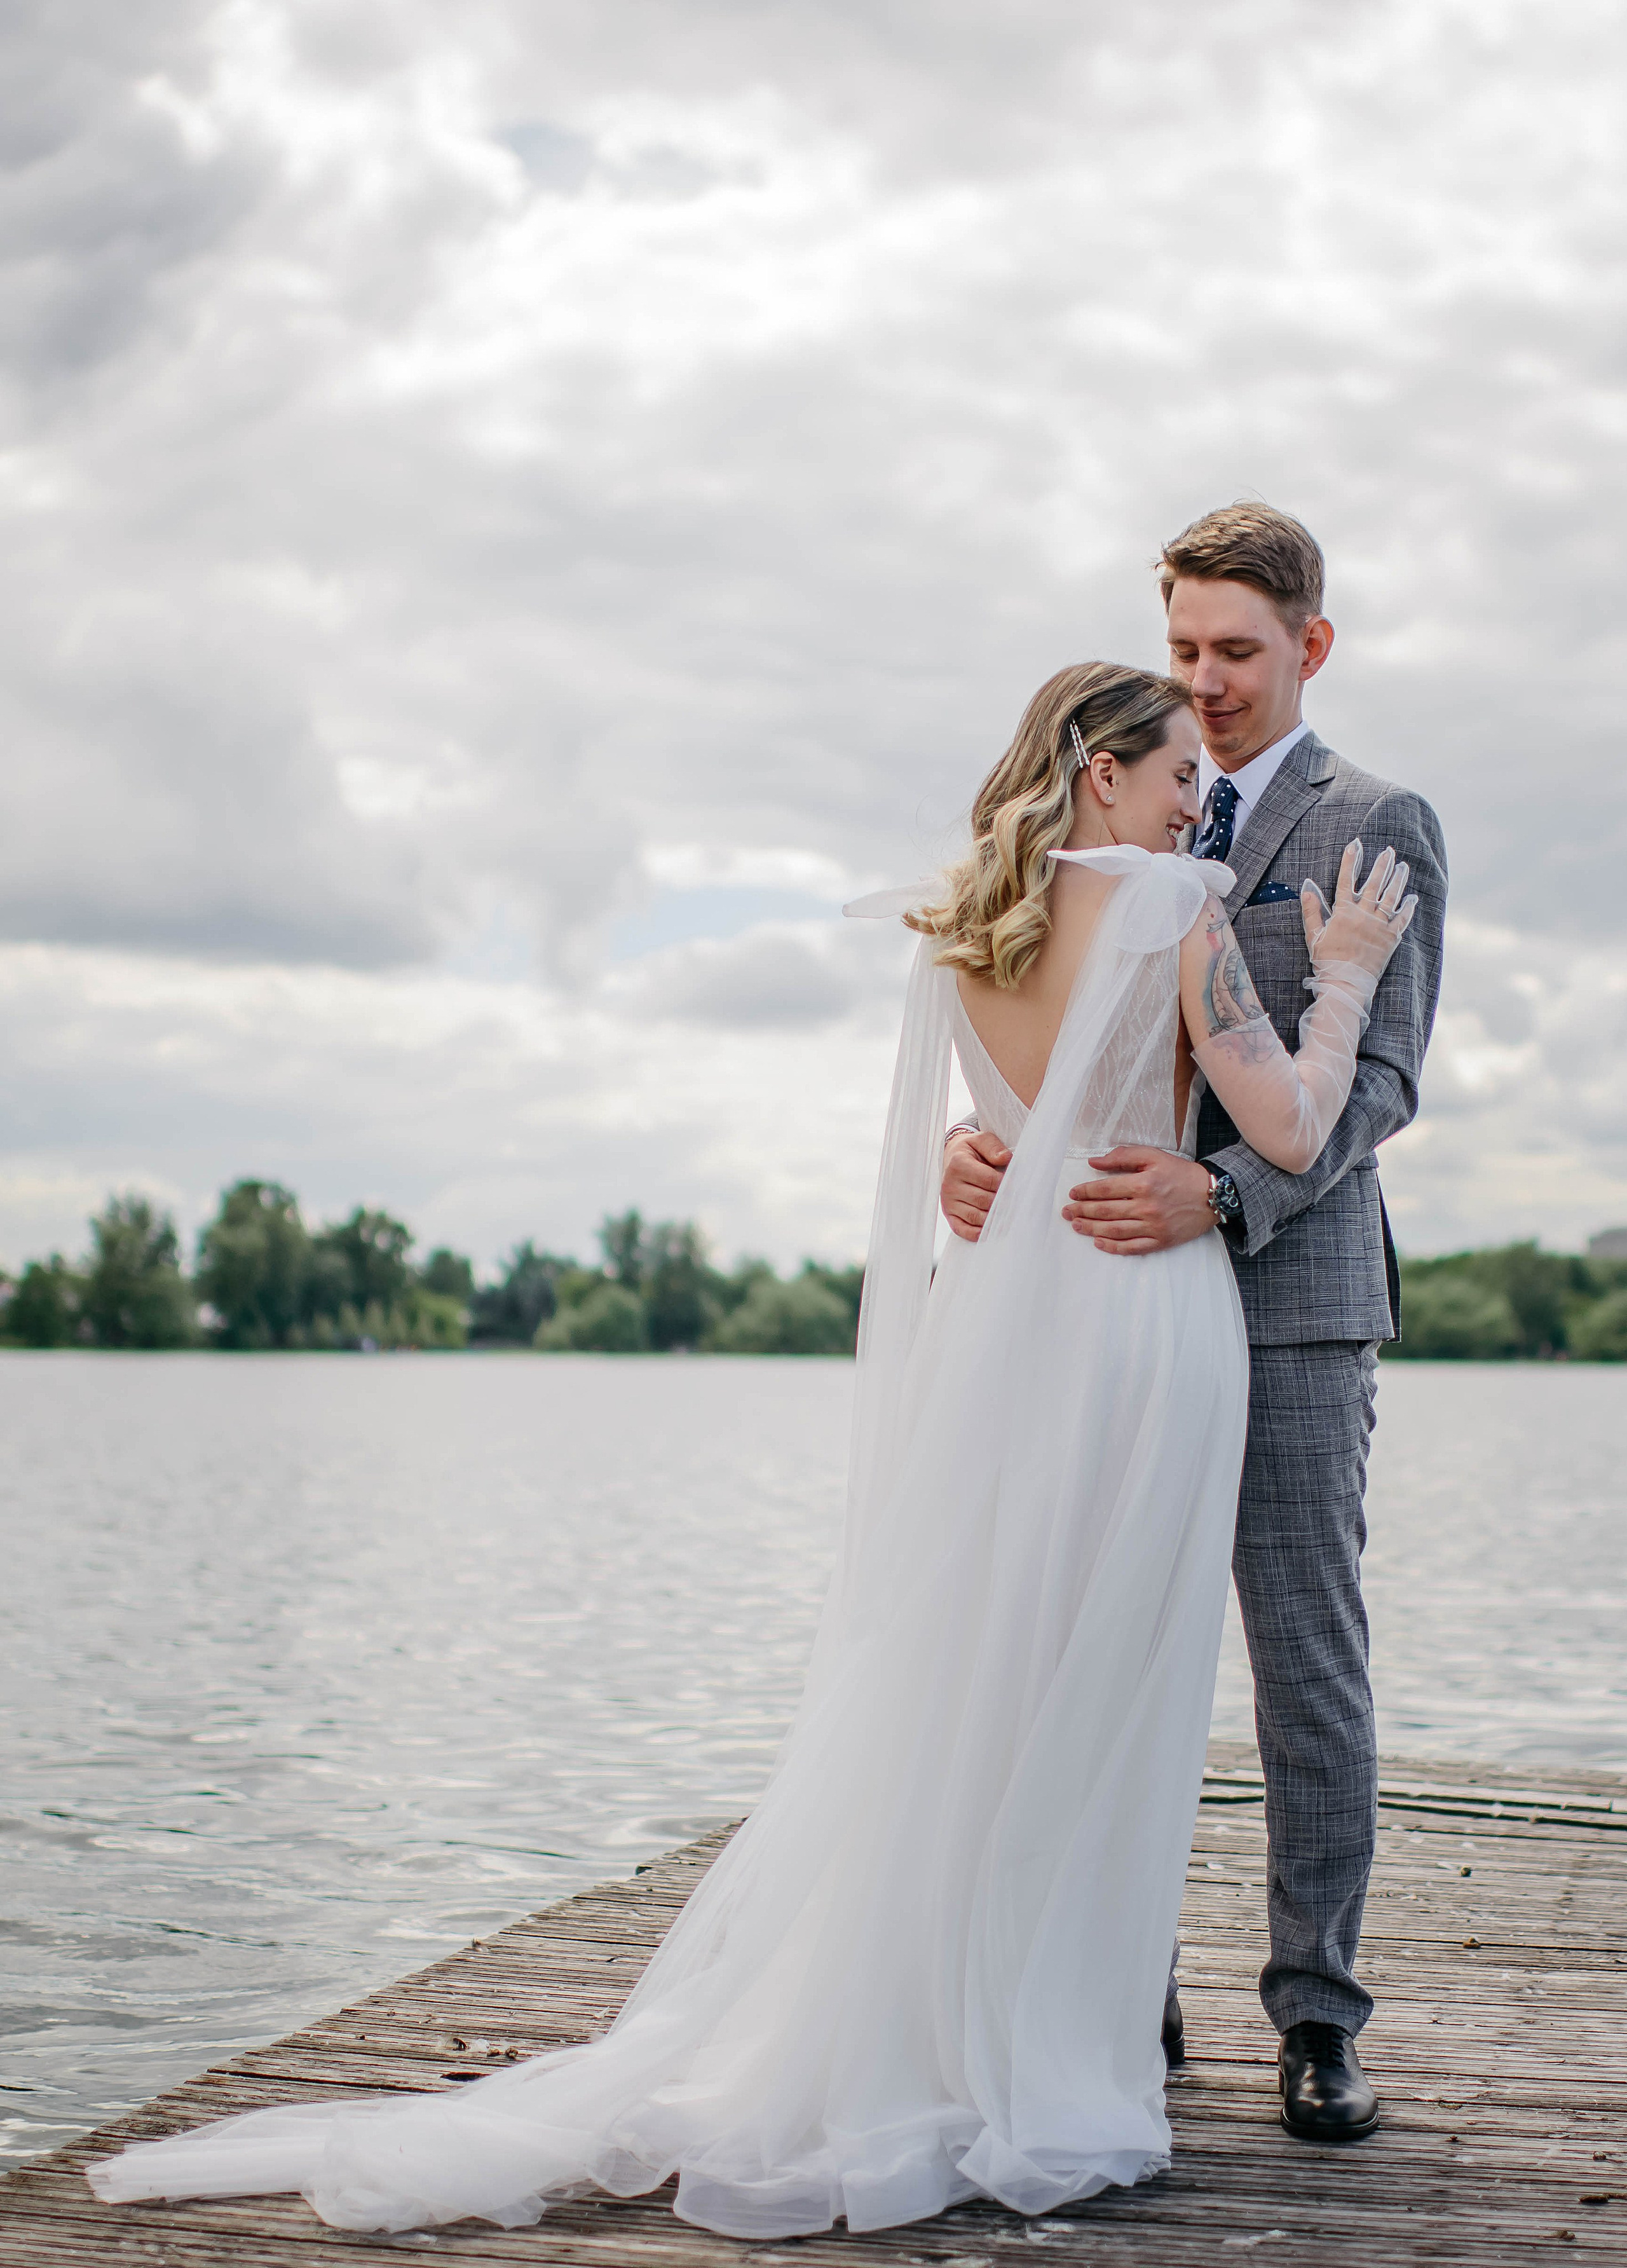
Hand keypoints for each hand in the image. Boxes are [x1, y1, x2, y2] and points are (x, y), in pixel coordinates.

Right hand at [941, 1129, 1009, 1241]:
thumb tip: (1007, 1158)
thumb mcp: (981, 1140)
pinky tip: (991, 1230)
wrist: (951, 1159)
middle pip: (984, 1200)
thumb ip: (994, 1147)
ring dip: (994, 1220)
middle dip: (1004, 1203)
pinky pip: (962, 1229)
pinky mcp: (948, 1214)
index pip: (989, 1180)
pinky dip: (978, 1233)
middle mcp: (950, 1184)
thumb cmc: (971, 1151)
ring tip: (1009, 1217)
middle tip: (1017, 1204)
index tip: (1018, 1187)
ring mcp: (948, 1202)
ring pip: (976, 1217)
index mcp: (958, 1164)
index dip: (1007, 1185)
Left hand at [1061, 1147, 1215, 1254]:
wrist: (1213, 1194)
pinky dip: (1114, 1247)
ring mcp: (1154, 1226)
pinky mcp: (1161, 1241)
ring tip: (1076, 1226)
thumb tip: (1094, 1162)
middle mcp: (1147, 1206)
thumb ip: (1123, 1156)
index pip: (1105, 1189)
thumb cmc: (1181, 1173)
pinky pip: (1133, 1247)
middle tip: (1066, 1211)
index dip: (1086, 1192)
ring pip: (1115, 1230)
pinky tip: (1099, 1243)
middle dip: (1082, 1211)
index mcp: (1144, 1183)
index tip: (1073, 1193)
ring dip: (1091, 1229)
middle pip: (1106, 1211)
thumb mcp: (1154, 1156)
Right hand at [1300, 840, 1417, 981]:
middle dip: (1381, 865)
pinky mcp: (1390, 937)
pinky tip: (1412, 897)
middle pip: (1373, 884)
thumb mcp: (1313, 936)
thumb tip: (1307, 888)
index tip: (1355, 844)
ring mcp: (1378, 925)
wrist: (1345, 984)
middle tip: (1389, 851)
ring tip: (1403, 866)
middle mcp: (1363, 914)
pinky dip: (1408, 907)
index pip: (1345, 880)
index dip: (1350, 861)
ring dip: (1397, 879)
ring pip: (1390, 896)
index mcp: (1343, 913)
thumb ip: (1311, 911)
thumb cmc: (1326, 961)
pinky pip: (1402, 918)